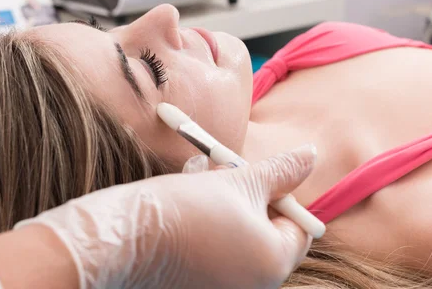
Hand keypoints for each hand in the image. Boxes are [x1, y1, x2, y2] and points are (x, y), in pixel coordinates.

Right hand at [15, 145, 317, 288]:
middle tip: (224, 167)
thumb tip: (310, 155)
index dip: (280, 193)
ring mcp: (220, 286)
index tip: (257, 173)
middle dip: (244, 191)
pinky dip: (204, 222)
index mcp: (272, 264)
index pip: (297, 228)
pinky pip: (211, 249)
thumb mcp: (237, 182)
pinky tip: (183, 193)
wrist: (121, 238)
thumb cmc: (183, 210)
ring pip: (233, 234)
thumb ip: (279, 172)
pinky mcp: (193, 283)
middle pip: (262, 229)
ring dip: (221, 198)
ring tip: (197, 173)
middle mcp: (251, 284)